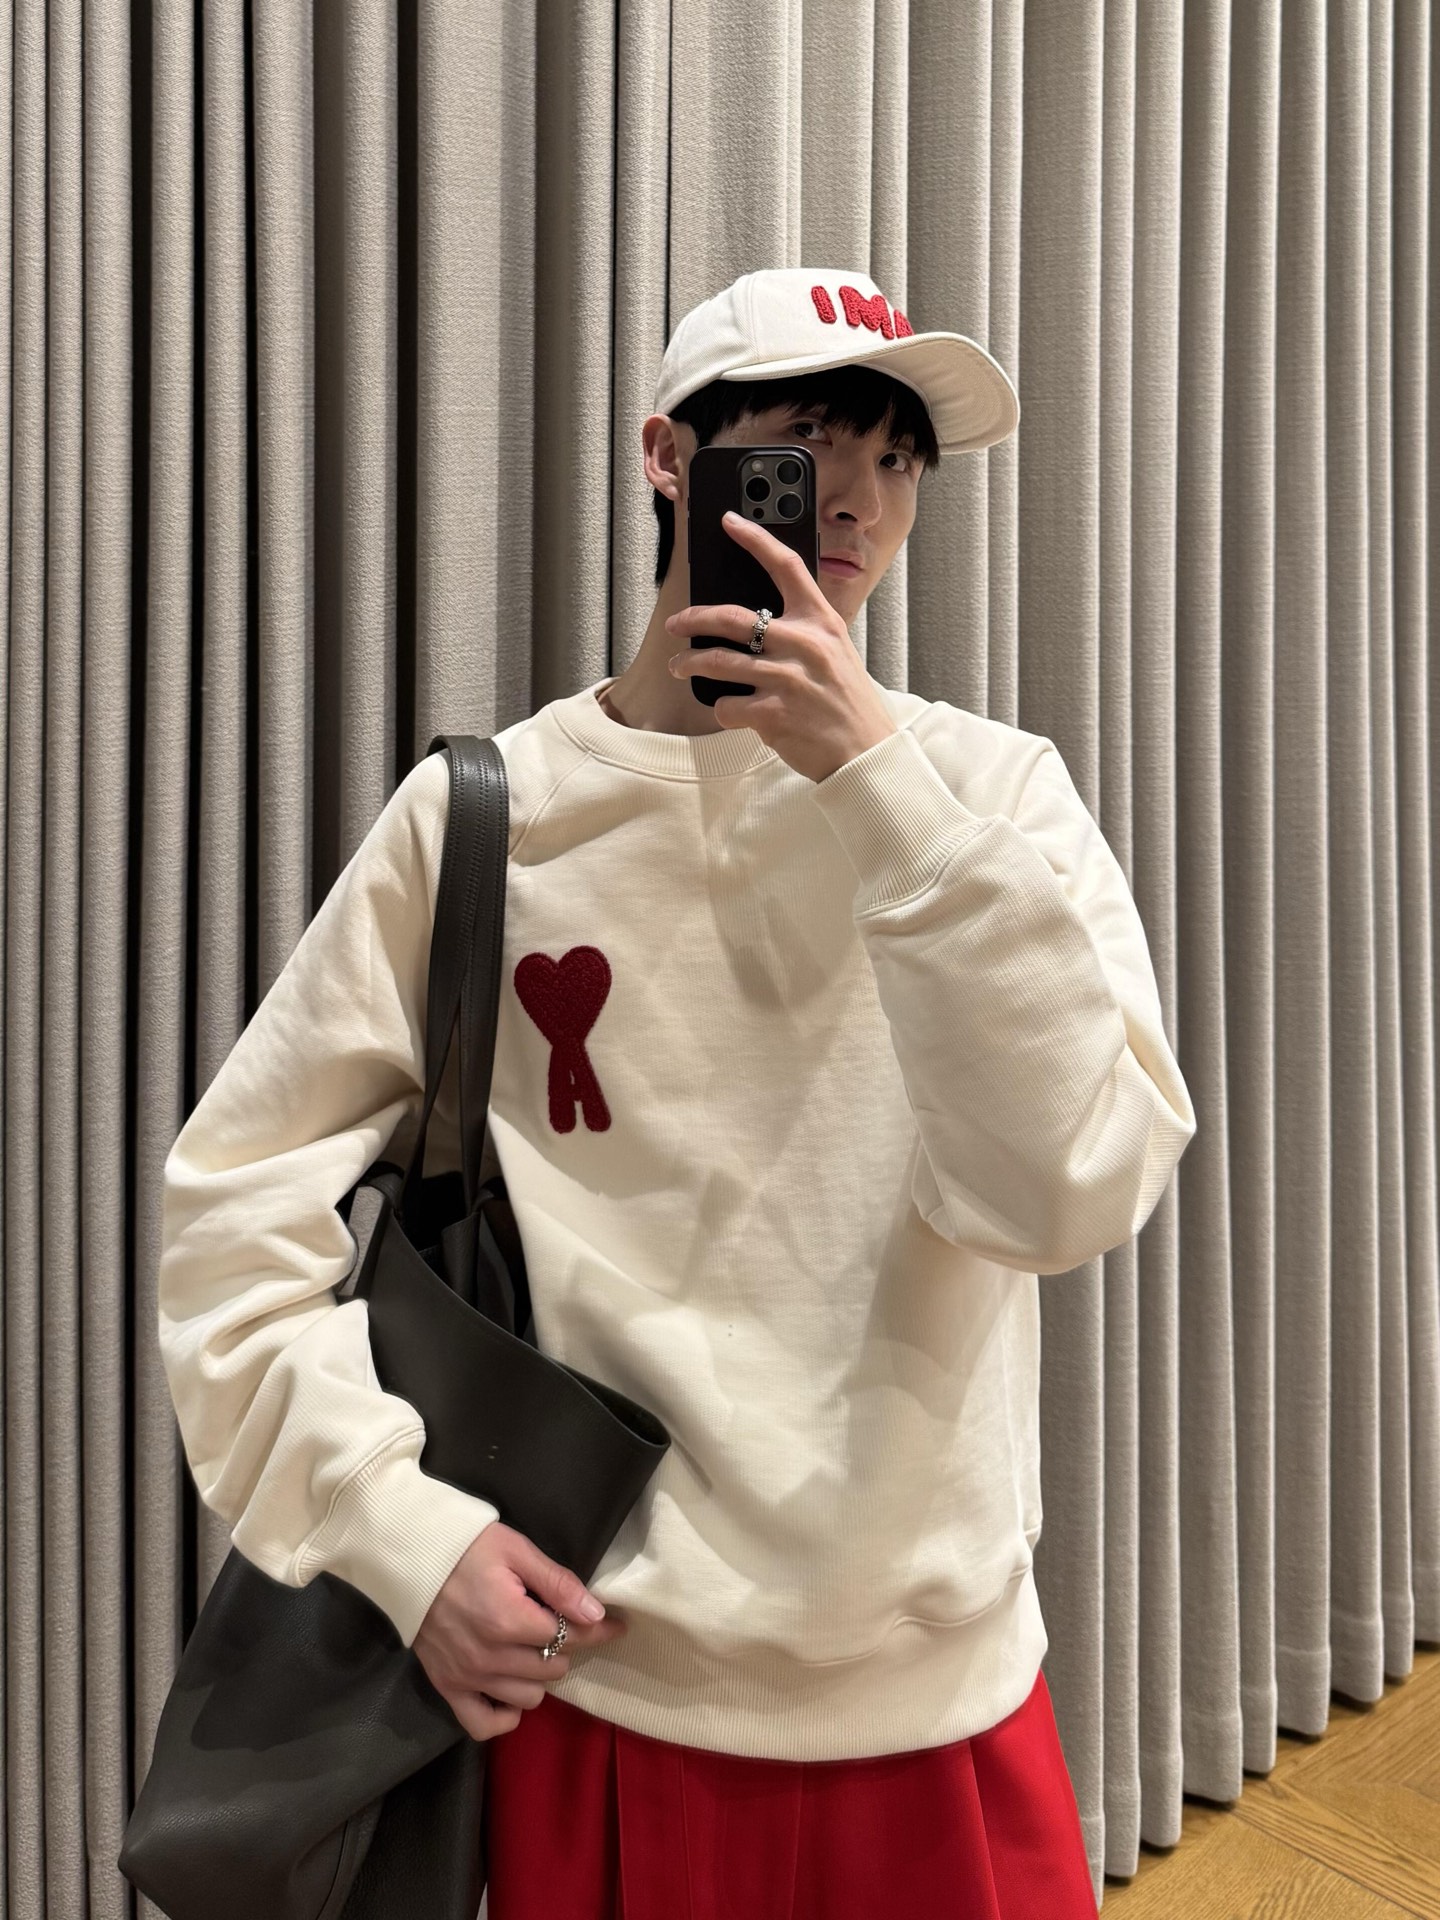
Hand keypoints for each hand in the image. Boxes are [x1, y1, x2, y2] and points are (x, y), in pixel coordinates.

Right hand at [412, 1520, 627, 1741]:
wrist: (410, 1559)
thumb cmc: (467, 1548)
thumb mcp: (516, 1550)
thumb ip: (557, 1583)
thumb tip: (596, 1613)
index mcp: (509, 1619)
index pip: (570, 1636)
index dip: (598, 1629)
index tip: (615, 1625)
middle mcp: (490, 1657)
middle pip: (553, 1668)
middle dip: (564, 1646)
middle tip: (557, 1624)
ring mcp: (467, 1677)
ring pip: (529, 1698)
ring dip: (539, 1676)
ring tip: (531, 1650)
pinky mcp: (447, 1688)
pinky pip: (484, 1725)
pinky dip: (504, 1715)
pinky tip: (511, 1690)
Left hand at [665, 511, 898, 782]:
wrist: (866, 751)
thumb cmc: (846, 701)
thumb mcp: (835, 653)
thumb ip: (802, 631)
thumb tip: (754, 620)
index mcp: (820, 622)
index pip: (786, 566)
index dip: (755, 538)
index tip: (730, 521)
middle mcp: (803, 644)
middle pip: (731, 617)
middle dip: (694, 618)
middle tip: (677, 623)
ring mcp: (787, 679)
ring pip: (718, 662)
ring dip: (690, 664)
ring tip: (680, 666)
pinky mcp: (773, 714)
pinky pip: (727, 705)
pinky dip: (721, 708)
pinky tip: (728, 710)